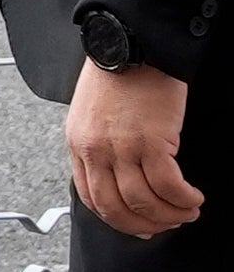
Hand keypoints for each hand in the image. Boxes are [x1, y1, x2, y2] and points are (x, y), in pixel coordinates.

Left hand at [69, 58, 203, 237]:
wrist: (131, 45)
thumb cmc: (116, 75)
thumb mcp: (91, 114)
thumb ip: (99, 146)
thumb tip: (118, 177)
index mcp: (78, 144)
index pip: (91, 197)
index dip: (118, 219)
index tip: (139, 225)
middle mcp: (95, 149)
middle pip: (116, 207)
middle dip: (145, 224)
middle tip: (167, 225)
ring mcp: (122, 147)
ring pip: (144, 201)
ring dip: (171, 214)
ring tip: (187, 210)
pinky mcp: (151, 141)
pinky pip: (169, 185)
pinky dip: (183, 199)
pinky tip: (193, 197)